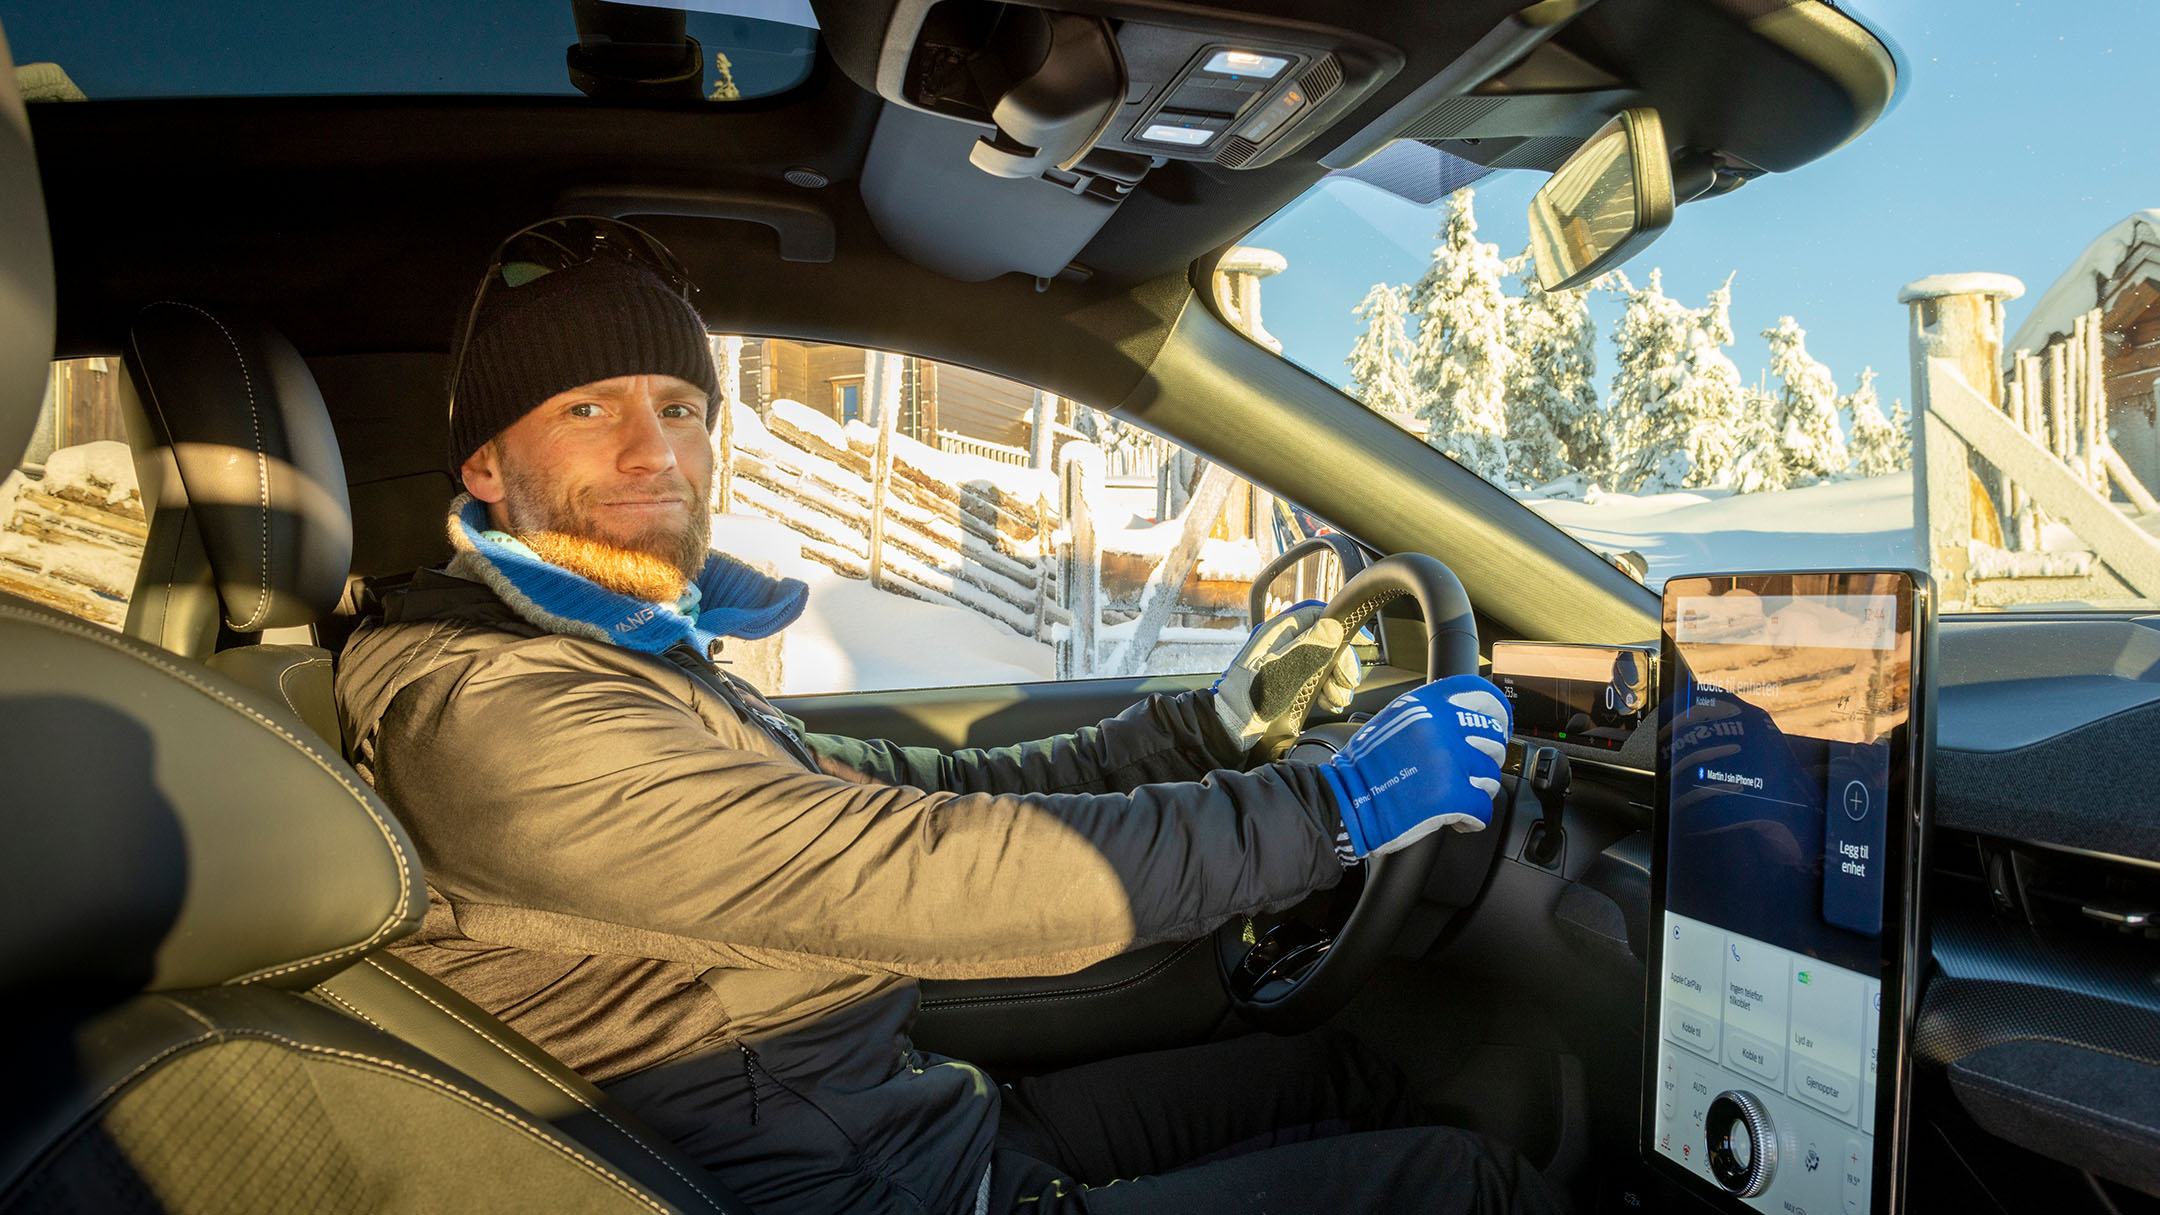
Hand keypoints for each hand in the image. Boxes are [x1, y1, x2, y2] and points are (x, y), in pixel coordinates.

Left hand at [1212, 601, 1361, 751]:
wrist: (1232, 725)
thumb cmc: (1251, 697)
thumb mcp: (1285, 670)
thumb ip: (1311, 647)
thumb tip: (1335, 627)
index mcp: (1279, 631)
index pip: (1318, 615)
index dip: (1342, 625)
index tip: (1363, 640)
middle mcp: (1283, 642)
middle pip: (1325, 641)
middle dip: (1341, 663)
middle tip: (1347, 684)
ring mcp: (1285, 661)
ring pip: (1323, 662)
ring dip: (1336, 681)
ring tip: (1336, 699)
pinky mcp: (1287, 681)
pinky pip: (1315, 678)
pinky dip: (1326, 690)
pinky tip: (1328, 703)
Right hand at [1321, 675, 1510, 858]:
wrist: (1346, 801)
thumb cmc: (1365, 767)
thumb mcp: (1394, 721)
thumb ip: (1430, 714)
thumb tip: (1464, 717)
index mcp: (1427, 705)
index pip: (1483, 696)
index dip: (1499, 712)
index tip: (1501, 726)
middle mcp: (1441, 728)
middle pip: (1494, 740)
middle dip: (1486, 759)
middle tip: (1469, 771)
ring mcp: (1449, 762)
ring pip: (1491, 777)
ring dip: (1477, 791)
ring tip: (1456, 797)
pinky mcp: (1452, 797)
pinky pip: (1483, 809)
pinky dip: (1473, 819)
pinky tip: (1457, 819)